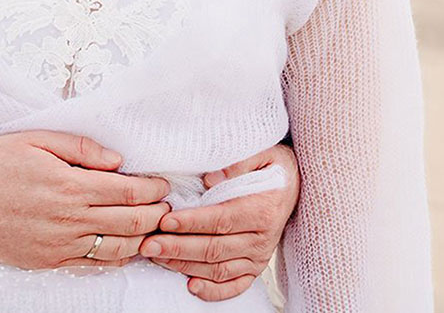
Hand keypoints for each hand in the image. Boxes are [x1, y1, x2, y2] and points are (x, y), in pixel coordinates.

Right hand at [0, 130, 172, 270]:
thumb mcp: (34, 140)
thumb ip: (80, 148)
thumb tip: (118, 160)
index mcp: (68, 185)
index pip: (129, 192)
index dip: (153, 190)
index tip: (163, 185)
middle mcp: (68, 219)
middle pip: (131, 223)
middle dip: (157, 215)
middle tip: (166, 207)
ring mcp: (60, 245)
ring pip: (118, 249)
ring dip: (142, 239)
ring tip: (151, 227)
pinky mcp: (49, 261)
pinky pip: (94, 265)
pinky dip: (117, 258)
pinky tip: (123, 246)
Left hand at [142, 142, 299, 300]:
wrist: (295, 185)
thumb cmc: (272, 167)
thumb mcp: (263, 153)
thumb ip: (238, 162)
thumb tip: (212, 177)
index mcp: (261, 210)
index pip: (220, 220)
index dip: (191, 223)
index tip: (164, 221)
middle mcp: (261, 239)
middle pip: (214, 248)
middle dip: (177, 247)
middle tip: (148, 244)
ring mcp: (259, 256)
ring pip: (219, 268)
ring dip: (185, 266)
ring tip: (157, 257)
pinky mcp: (255, 267)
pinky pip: (235, 285)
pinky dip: (214, 290)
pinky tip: (190, 286)